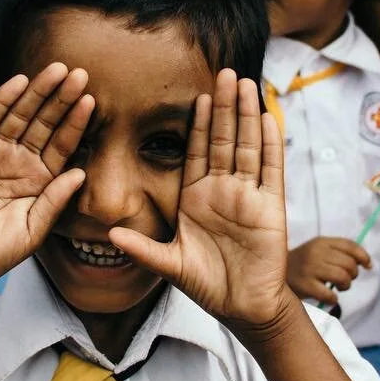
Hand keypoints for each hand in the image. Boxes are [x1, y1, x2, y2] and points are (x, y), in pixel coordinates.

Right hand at [0, 63, 93, 289]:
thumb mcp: (31, 232)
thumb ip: (54, 202)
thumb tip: (80, 173)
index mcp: (39, 180)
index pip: (62, 146)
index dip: (75, 123)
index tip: (91, 101)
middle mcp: (19, 162)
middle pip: (45, 123)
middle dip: (61, 99)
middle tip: (80, 74)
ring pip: (20, 115)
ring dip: (37, 92)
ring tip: (57, 70)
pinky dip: (2, 100)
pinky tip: (19, 82)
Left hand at [109, 71, 292, 333]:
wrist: (243, 308)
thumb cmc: (206, 285)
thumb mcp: (169, 264)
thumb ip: (142, 248)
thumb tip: (107, 236)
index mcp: (196, 197)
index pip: (198, 151)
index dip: (199, 124)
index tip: (197, 96)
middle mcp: (223, 190)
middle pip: (225, 140)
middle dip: (224, 107)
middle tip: (225, 73)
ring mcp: (249, 196)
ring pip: (249, 147)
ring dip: (248, 115)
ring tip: (247, 84)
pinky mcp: (271, 208)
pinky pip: (271, 170)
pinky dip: (271, 145)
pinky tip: (269, 119)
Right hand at [286, 237, 370, 305]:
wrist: (273, 274)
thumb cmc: (303, 264)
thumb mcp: (318, 250)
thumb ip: (340, 252)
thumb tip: (367, 263)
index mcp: (320, 242)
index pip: (350, 246)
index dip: (363, 256)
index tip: (368, 265)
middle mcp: (315, 253)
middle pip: (349, 264)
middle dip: (353, 274)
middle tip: (345, 279)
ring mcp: (309, 269)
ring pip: (342, 278)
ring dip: (345, 285)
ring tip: (339, 287)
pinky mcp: (304, 285)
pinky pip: (330, 295)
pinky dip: (334, 298)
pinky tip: (329, 297)